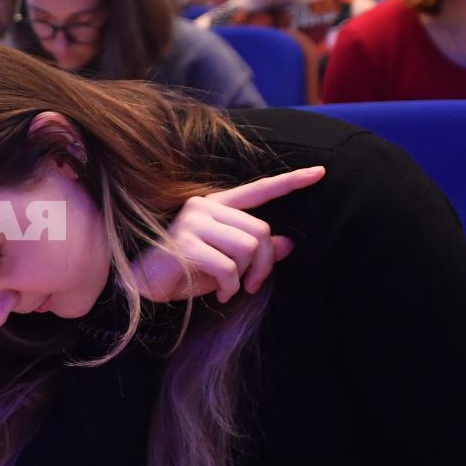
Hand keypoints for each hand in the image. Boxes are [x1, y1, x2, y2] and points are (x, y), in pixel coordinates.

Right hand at [132, 167, 324, 303]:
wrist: (144, 287)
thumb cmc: (186, 272)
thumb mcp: (228, 262)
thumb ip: (256, 251)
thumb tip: (288, 244)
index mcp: (217, 206)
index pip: (259, 190)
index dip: (291, 182)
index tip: (320, 172)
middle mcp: (205, 206)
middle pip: (260, 230)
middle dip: (263, 264)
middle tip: (253, 285)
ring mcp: (193, 222)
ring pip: (248, 247)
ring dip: (245, 276)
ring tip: (230, 288)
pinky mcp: (185, 243)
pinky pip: (227, 266)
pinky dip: (229, 286)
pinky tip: (219, 294)